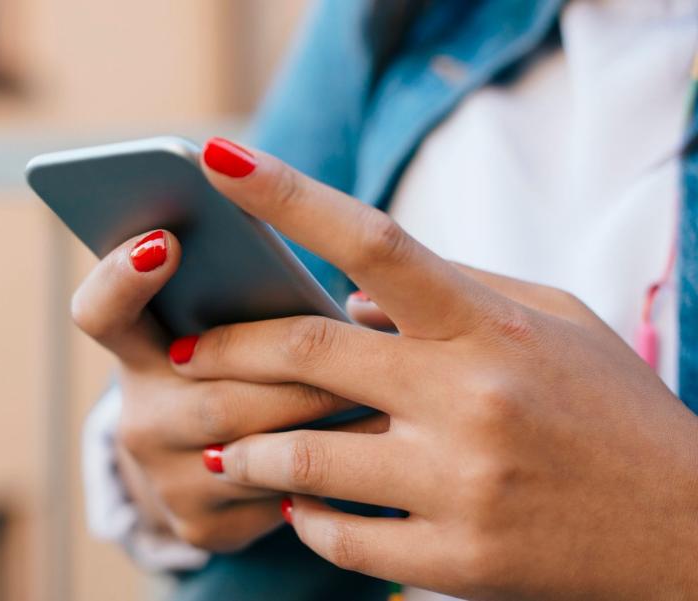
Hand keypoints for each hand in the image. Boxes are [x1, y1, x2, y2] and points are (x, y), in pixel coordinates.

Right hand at [72, 229, 357, 551]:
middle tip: (351, 348)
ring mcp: (167, 478)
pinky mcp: (203, 523)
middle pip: (214, 395)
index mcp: (137, 352)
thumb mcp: (223, 330)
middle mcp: (141, 419)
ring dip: (322, 421)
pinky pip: (276, 496)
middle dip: (291, 377)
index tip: (169, 241)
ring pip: (253, 451)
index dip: (121, 278)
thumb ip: (243, 296)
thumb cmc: (235, 368)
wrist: (203, 466)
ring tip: (383, 394)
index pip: (101, 313)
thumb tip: (306, 266)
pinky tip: (375, 454)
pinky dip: (331, 470)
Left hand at [174, 138, 697, 598]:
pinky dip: (302, 519)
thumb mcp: (554, 320)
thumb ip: (457, 290)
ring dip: (244, 450)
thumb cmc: (612, 408)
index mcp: (488, 325)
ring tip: (220, 447)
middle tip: (183, 353)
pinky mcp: (458, 562)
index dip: (286, 195)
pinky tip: (295, 507)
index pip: (371, 239)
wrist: (687, 527)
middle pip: (306, 350)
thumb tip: (354, 289)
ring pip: (302, 458)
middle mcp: (469, 397)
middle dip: (224, 348)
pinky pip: (340, 538)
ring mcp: (461, 484)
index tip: (219, 162)